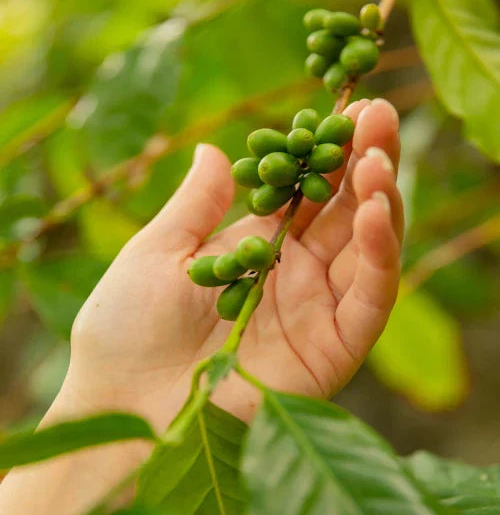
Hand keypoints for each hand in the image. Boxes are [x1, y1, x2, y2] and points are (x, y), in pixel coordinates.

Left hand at [63, 98, 402, 427]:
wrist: (123, 409)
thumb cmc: (127, 330)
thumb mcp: (158, 252)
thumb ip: (197, 205)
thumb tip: (213, 148)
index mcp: (256, 252)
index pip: (308, 195)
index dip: (329, 153)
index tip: (349, 106)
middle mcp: (294, 280)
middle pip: (345, 216)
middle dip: (366, 163)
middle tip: (380, 113)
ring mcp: (315, 315)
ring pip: (368, 252)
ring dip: (380, 202)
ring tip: (379, 157)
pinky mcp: (332, 352)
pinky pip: (369, 300)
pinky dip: (380, 257)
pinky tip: (373, 213)